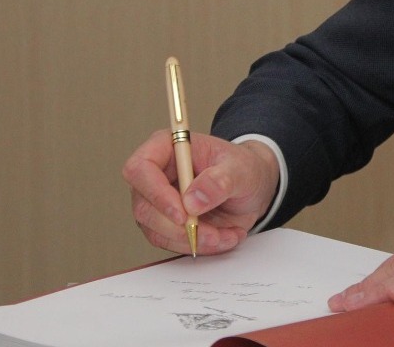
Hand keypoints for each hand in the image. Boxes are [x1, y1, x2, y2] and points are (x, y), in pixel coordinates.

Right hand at [123, 130, 278, 255]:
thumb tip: (192, 200)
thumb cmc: (243, 168)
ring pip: (156, 231)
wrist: (253, 187)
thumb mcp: (241, 168)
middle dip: (178, 227)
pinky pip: (172, 243)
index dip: (156, 194)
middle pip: (144, 208)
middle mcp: (155, 176)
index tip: (183, 213)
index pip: (140, 169)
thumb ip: (220, 180)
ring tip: (226, 235)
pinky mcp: (167, 224)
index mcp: (166, 148)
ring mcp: (158, 203)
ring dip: (192, 240)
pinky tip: (224, 237)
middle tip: (212, 233)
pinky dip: (199, 245)